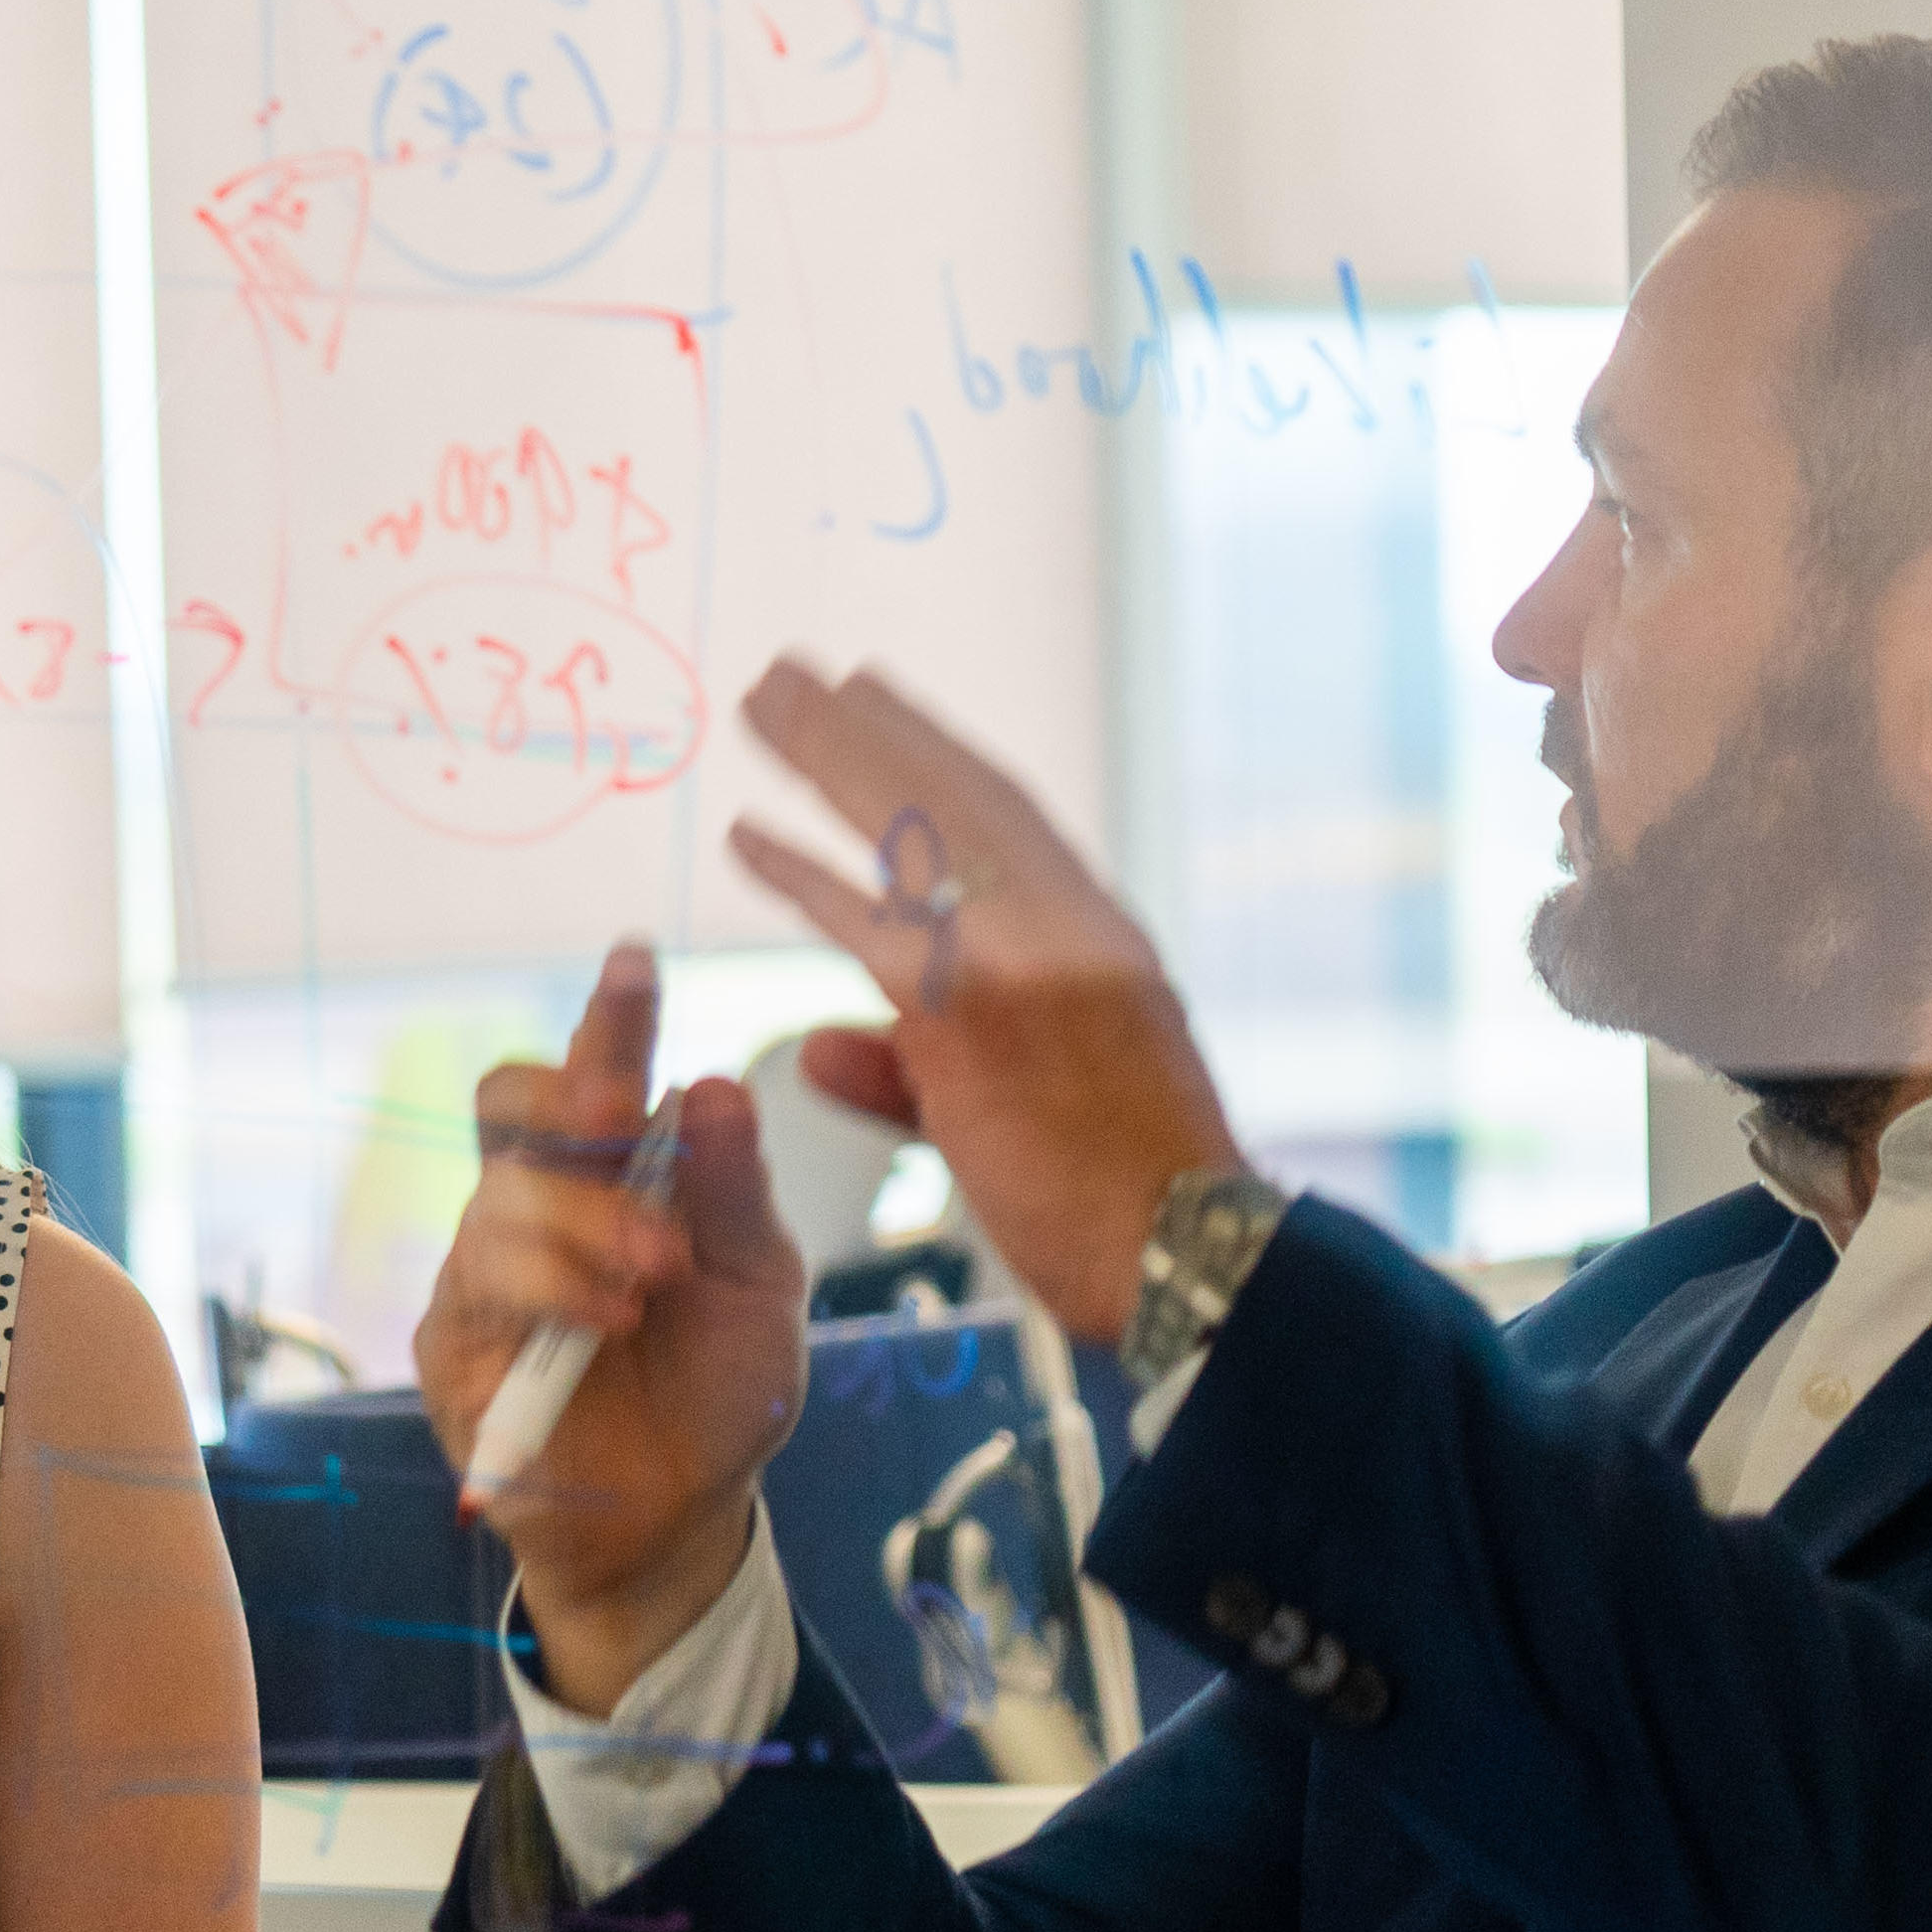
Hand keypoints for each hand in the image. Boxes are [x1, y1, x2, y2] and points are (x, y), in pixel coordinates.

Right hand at [411, 940, 807, 1715]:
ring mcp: (487, 1271)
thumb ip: (735, 1195)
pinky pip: (480, 1289)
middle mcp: (540, 1205)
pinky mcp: (455, 1344)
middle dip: (561, 1100)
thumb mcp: (759, 1287)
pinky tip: (608, 1319)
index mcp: (619, 1172)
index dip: (609, 1017)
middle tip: (619, 1120)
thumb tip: (714, 1082)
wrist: (682, 1518)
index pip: (596, 1072)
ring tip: (654, 1278)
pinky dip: (550, 1293)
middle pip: (505, 1105)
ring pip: (498, 1201)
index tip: (636, 960)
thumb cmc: (720, 1389)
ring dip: (582, 1227)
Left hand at [728, 658, 1240, 1345]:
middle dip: (868, 727)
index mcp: (1096, 942)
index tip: (873, 703)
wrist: (1186, 1256)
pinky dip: (805, 879)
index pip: (1010, 819)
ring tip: (760, 702)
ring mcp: (1023, 965)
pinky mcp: (975, 1020)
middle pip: (955, 796)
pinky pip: (875, 929)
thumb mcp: (1030, 1113)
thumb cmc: (1123, 1207)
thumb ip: (911, 1069)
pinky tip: (745, 841)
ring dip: (829, 758)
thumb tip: (822, 1044)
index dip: (933, 753)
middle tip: (791, 674)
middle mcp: (1066, 931)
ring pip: (914, 831)